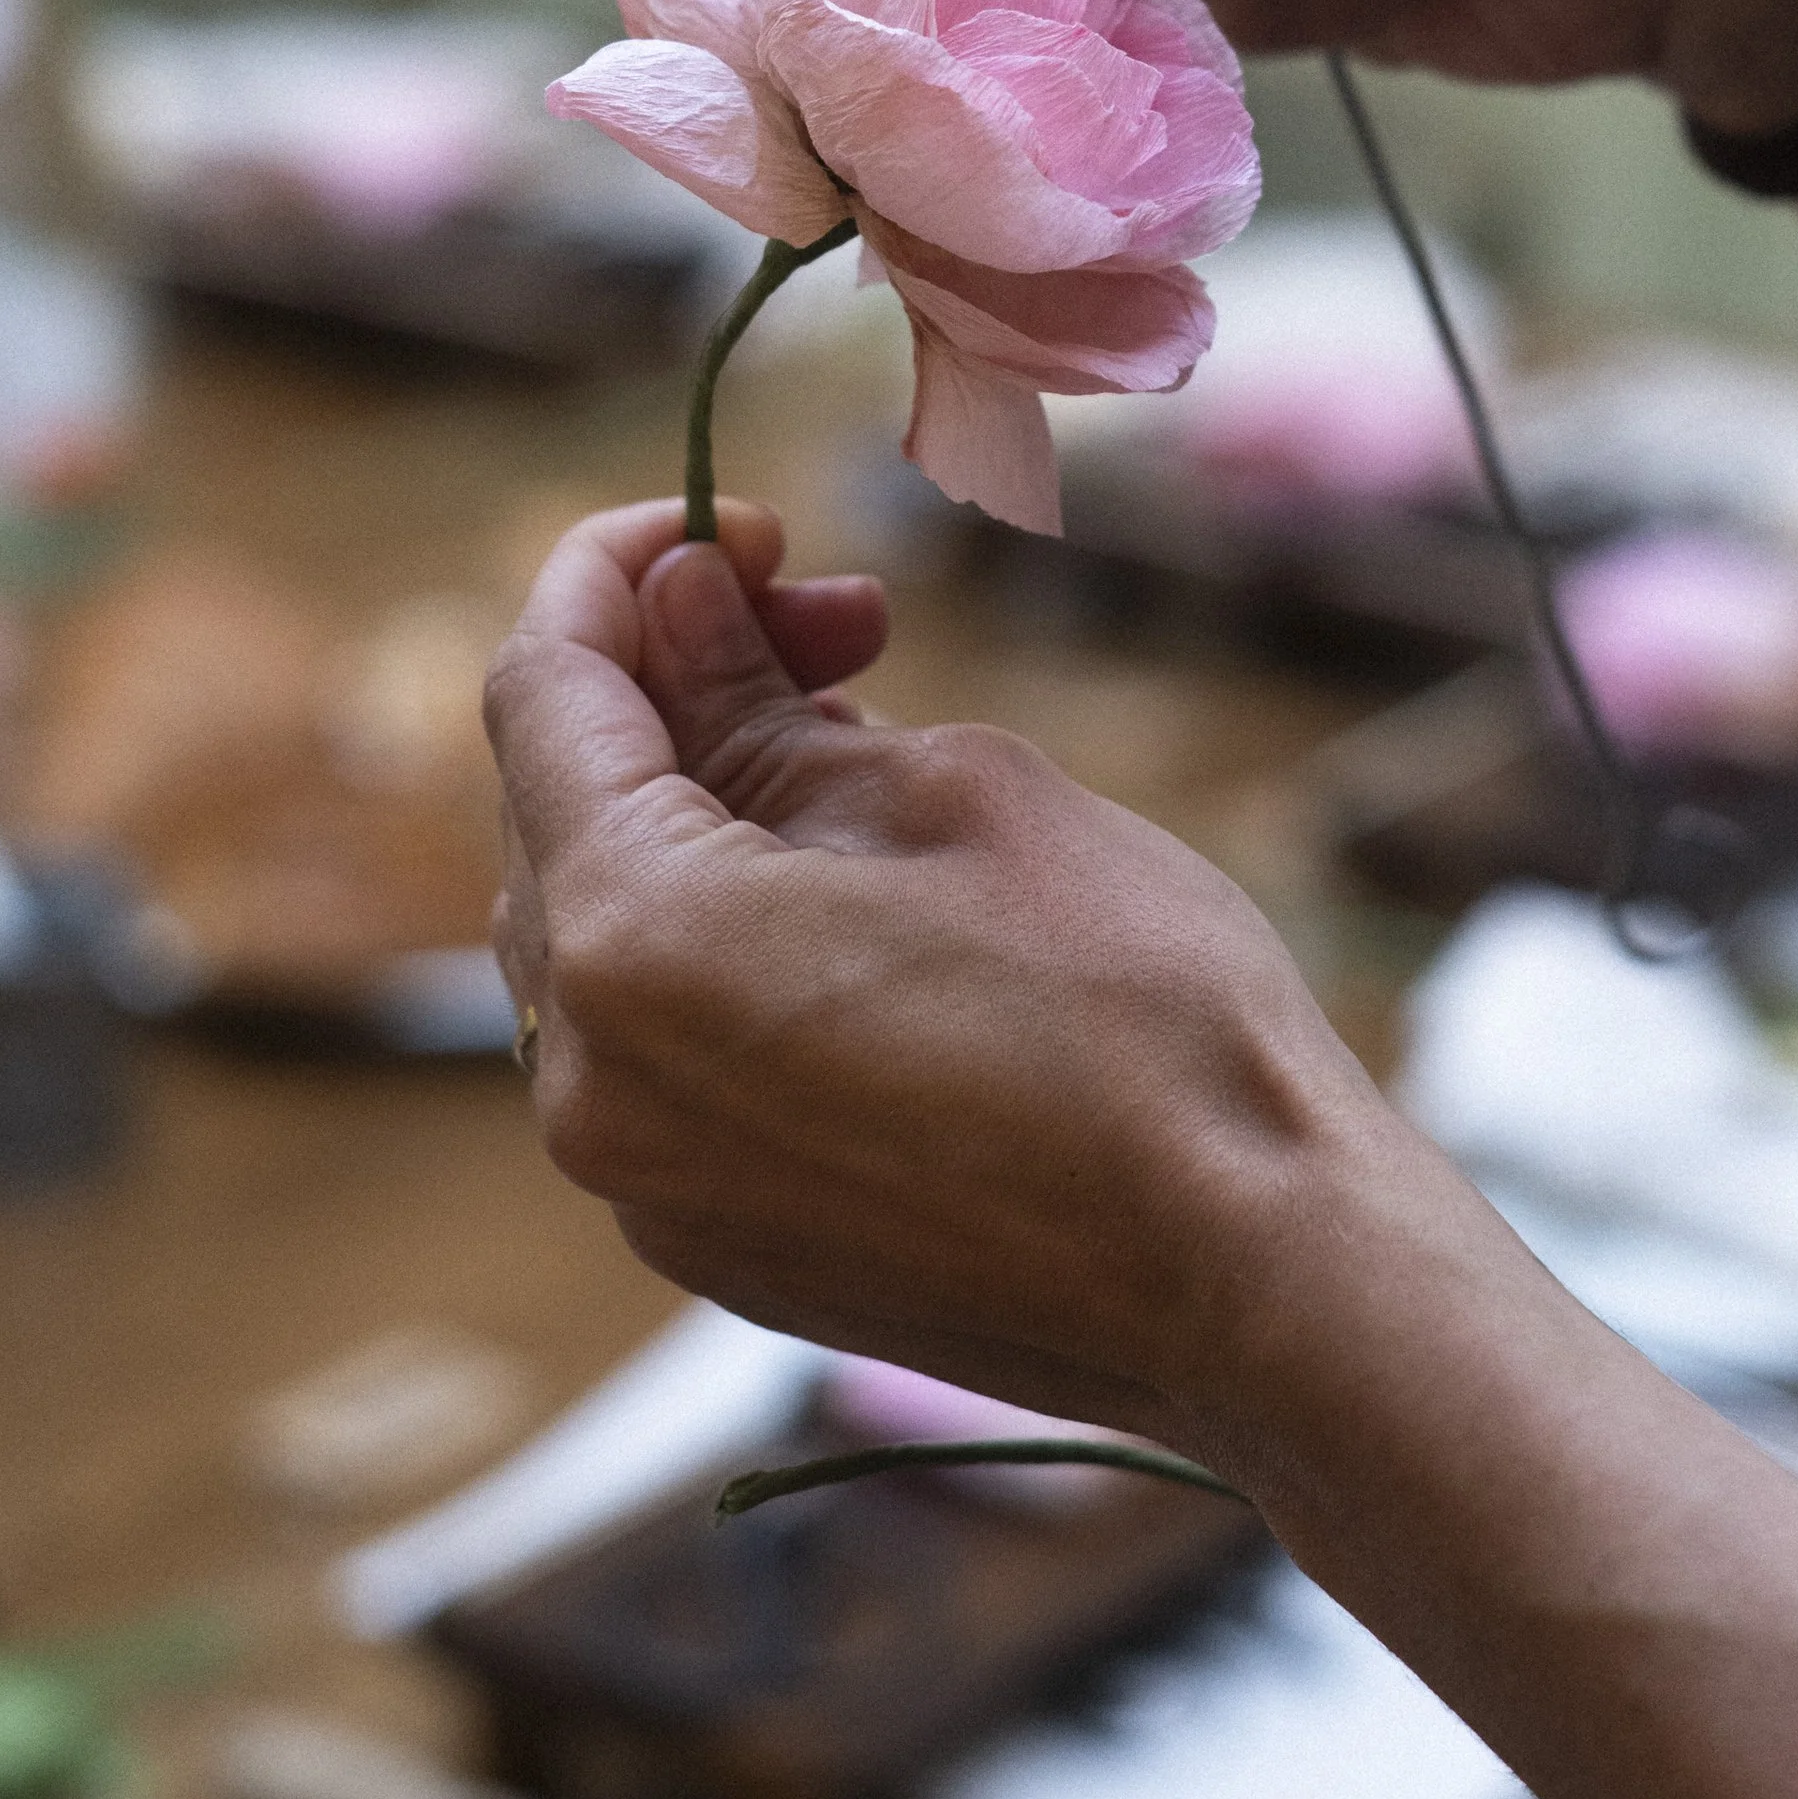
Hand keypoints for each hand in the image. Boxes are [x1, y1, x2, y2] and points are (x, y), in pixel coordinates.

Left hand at [483, 501, 1382, 1448]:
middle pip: (562, 819)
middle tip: (841, 625)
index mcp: (631, 945)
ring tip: (878, 754)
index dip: (618, 570)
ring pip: (612, 941)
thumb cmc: (1137, 1018)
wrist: (1253, 1279)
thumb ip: (768, 701)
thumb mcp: (957, 791)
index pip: (543, 697)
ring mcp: (648, 1187)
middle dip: (678, 691)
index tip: (731, 519)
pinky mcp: (720, 1245)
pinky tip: (870, 902)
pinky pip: (670, 1053)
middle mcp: (590, 1086)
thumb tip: (680, 609)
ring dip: (708, 818)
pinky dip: (731, 944)